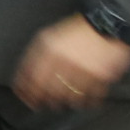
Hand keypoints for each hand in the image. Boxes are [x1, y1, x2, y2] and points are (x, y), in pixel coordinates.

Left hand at [12, 14, 129, 112]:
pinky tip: (82, 101)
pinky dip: (86, 102)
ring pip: (68, 96)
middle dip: (43, 100)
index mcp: (49, 50)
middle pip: (49, 91)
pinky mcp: (101, 76)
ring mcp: (84, 70)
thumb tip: (24, 75)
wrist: (105, 24)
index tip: (25, 97)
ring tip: (61, 103)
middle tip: (41, 104)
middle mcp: (65, 61)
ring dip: (63, 103)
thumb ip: (36, 54)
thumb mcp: (49, 36)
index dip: (26, 91)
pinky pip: (91, 97)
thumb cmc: (75, 32)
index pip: (32, 77)